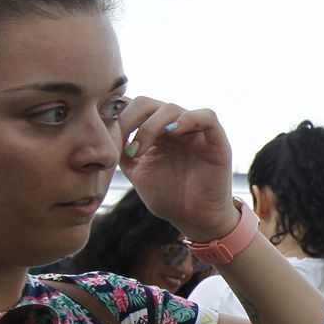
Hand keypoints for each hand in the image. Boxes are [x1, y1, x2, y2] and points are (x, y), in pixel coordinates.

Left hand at [116, 96, 235, 241]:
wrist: (194, 220)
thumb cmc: (169, 198)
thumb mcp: (136, 172)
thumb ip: (123, 150)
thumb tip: (107, 130)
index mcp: (157, 133)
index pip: (135, 108)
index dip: (118, 115)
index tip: (106, 135)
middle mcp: (176, 128)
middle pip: (149, 103)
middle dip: (131, 118)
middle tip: (123, 141)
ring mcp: (196, 133)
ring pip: (172, 108)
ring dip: (151, 125)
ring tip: (140, 150)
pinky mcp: (217, 141)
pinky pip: (207, 117)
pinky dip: (188, 119)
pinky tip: (172, 132)